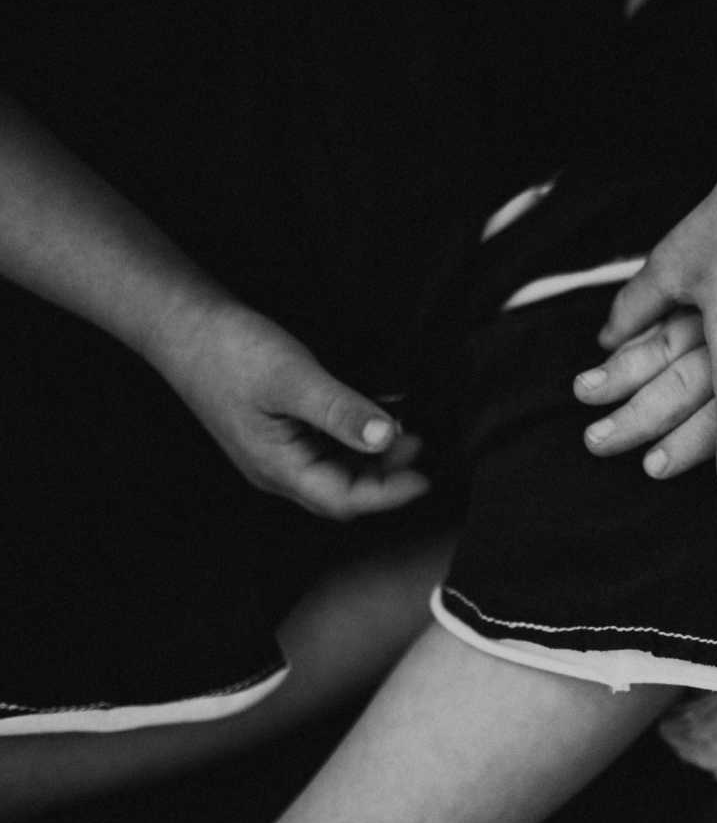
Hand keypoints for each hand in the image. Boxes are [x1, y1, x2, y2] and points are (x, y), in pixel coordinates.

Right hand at [151, 300, 429, 519]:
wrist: (184, 323)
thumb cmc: (228, 350)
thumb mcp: (294, 379)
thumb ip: (341, 410)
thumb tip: (386, 437)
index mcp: (278, 467)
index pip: (344, 500)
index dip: (389, 493)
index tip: (426, 476)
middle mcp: (278, 468)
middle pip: (344, 490)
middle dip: (387, 474)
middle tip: (420, 441)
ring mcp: (278, 450)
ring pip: (338, 468)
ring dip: (374, 455)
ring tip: (405, 427)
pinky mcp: (281, 428)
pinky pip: (327, 446)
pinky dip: (356, 435)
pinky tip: (377, 411)